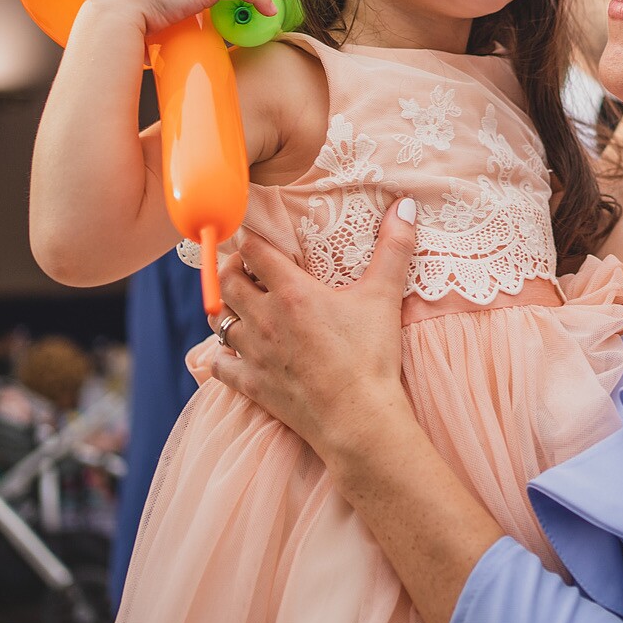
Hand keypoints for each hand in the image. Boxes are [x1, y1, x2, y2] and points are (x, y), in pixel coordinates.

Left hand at [206, 204, 418, 459]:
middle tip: (250, 270)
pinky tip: (235, 353)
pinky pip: (219, 364)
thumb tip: (404, 204)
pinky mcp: (251, 385)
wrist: (357, 418)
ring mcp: (253, 353)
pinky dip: (222, 356)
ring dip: (227, 310)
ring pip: (218, 321)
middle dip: (233, 271)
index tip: (260, 240)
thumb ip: (394, 247)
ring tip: (243, 307)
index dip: (253, 241)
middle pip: (226, 282)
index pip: (253, 251)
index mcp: (291, 292)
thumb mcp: (384, 296)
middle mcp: (263, 318)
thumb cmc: (370, 356)